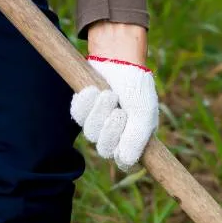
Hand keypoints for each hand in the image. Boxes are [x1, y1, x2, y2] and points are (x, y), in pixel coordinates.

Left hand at [70, 23, 157, 169]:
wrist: (119, 60)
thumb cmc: (136, 86)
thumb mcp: (143, 112)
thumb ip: (137, 137)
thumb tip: (125, 161)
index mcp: (134, 140)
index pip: (125, 162)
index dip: (122, 148)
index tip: (126, 128)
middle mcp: (114, 137)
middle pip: (104, 149)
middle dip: (111, 127)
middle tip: (119, 109)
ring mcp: (96, 126)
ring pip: (90, 133)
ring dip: (99, 111)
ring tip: (108, 94)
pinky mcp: (82, 113)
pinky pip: (77, 116)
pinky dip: (85, 102)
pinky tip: (93, 90)